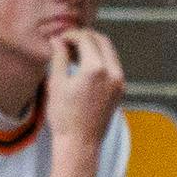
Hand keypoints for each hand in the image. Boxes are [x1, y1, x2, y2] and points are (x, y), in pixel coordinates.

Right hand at [46, 28, 124, 148]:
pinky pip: (113, 65)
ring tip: (74, 51)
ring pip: (110, 52)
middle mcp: (113, 72)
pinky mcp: (120, 88)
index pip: (86, 39)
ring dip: (93, 46)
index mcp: (96, 69)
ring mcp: (119, 81)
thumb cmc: (64, 116)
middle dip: (85, 36)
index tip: (59, 38)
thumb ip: (59, 58)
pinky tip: (84, 64)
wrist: (80, 142)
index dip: (71, 35)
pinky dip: (100, 58)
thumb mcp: (56, 84)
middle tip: (68, 40)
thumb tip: (57, 40)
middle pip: (102, 41)